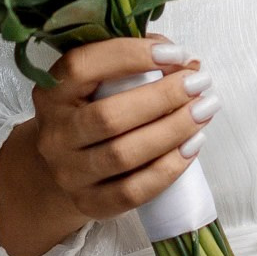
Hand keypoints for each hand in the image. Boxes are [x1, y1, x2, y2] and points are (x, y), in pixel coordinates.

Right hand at [0, 36, 220, 255]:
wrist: (65, 166)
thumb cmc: (93, 110)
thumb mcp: (101, 78)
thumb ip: (139, 59)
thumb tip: (187, 62)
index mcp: (52, 93)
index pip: (82, 67)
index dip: (130, 56)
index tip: (175, 53)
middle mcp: (54, 134)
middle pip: (109, 117)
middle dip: (163, 98)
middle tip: (200, 84)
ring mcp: (68, 173)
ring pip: (123, 156)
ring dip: (172, 131)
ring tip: (204, 111)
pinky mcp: (89, 202)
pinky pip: (132, 192)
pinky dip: (167, 169)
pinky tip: (192, 146)